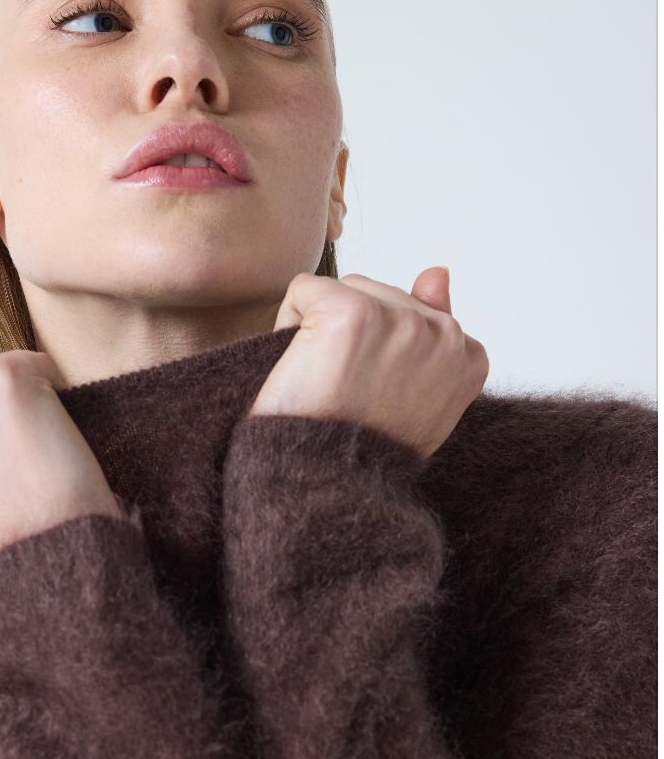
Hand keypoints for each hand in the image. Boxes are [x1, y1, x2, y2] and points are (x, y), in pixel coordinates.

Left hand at [250, 267, 487, 458]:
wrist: (323, 487)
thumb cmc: (362, 450)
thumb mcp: (418, 395)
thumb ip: (436, 327)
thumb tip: (437, 271)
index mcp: (470, 355)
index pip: (412, 313)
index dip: (380, 353)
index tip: (375, 396)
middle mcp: (445, 333)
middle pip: (378, 294)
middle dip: (353, 334)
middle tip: (348, 394)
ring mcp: (401, 320)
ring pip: (343, 288)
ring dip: (322, 327)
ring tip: (329, 384)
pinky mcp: (352, 313)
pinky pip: (305, 290)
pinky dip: (289, 325)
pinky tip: (304, 369)